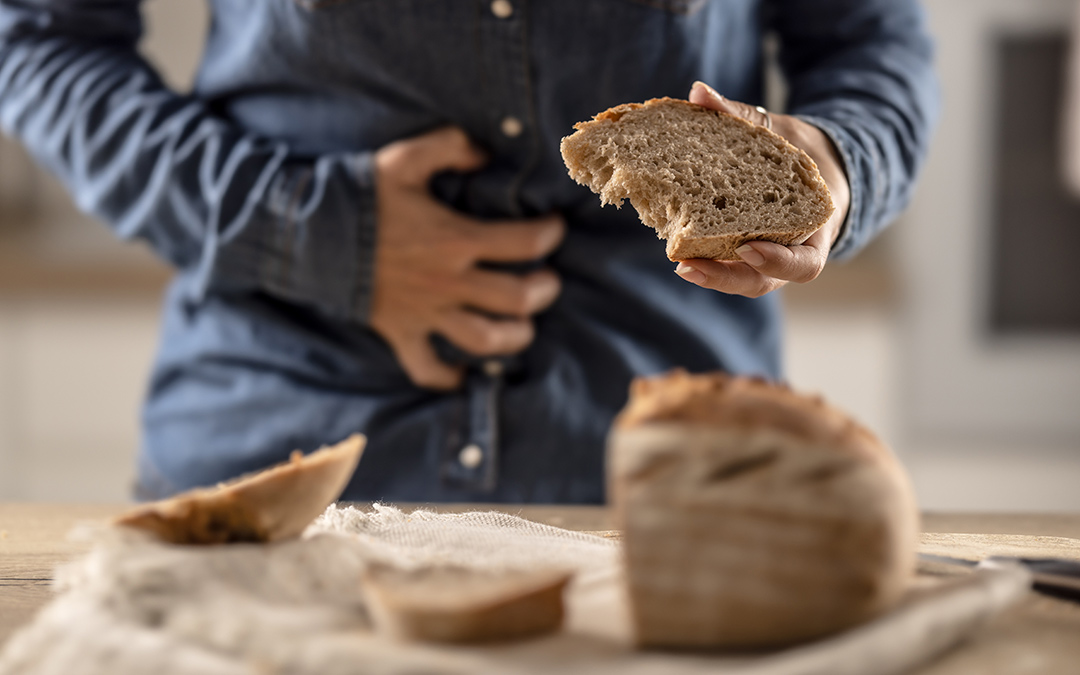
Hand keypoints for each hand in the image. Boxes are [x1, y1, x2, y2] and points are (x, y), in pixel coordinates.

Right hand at [370, 127, 564, 389]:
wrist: (305, 234)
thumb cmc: (359, 194)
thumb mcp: (405, 158)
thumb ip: (450, 147)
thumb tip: (486, 153)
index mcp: (455, 239)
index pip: (525, 243)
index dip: (550, 234)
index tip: (554, 228)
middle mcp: (447, 281)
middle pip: (517, 299)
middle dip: (543, 290)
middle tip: (546, 280)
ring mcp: (425, 312)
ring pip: (485, 340)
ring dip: (514, 337)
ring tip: (523, 325)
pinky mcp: (401, 332)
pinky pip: (427, 369)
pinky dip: (447, 377)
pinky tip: (464, 373)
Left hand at [675, 81, 851, 297]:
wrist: (812, 165)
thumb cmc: (800, 151)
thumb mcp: (780, 131)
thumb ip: (741, 116)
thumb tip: (699, 92)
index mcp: (816, 229)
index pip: (804, 264)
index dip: (777, 260)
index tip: (747, 247)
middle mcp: (792, 251)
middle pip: (762, 281)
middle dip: (726, 278)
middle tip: (687, 266)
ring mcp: (767, 256)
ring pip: (743, 278)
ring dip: (711, 275)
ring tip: (679, 264)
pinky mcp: (744, 252)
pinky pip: (728, 261)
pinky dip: (705, 256)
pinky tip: (675, 246)